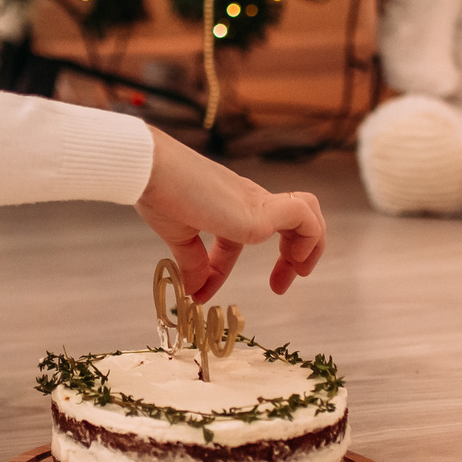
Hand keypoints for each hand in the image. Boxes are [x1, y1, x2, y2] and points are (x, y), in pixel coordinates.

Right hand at [135, 127, 325, 300]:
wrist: (151, 169)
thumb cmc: (158, 191)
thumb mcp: (176, 234)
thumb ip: (190, 262)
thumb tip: (192, 289)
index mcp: (225, 205)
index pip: (237, 237)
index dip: (221, 269)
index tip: (202, 292)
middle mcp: (246, 200)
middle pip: (287, 220)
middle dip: (292, 254)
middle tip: (280, 286)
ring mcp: (256, 203)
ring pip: (305, 212)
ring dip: (309, 244)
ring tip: (297, 271)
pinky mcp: (260, 211)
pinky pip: (303, 217)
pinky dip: (307, 239)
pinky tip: (292, 261)